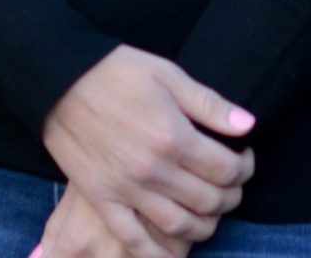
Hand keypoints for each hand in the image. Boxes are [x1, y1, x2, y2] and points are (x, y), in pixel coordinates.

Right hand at [41, 44, 254, 252]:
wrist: (61, 78)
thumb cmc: (117, 71)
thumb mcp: (168, 74)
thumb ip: (209, 104)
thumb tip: (249, 124)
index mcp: (174, 137)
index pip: (226, 169)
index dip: (244, 168)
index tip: (244, 159)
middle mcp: (154, 170)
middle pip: (209, 200)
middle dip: (230, 196)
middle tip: (232, 185)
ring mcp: (127, 189)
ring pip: (179, 225)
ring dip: (204, 225)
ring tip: (210, 212)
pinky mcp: (102, 199)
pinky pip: (134, 240)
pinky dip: (158, 254)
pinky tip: (174, 253)